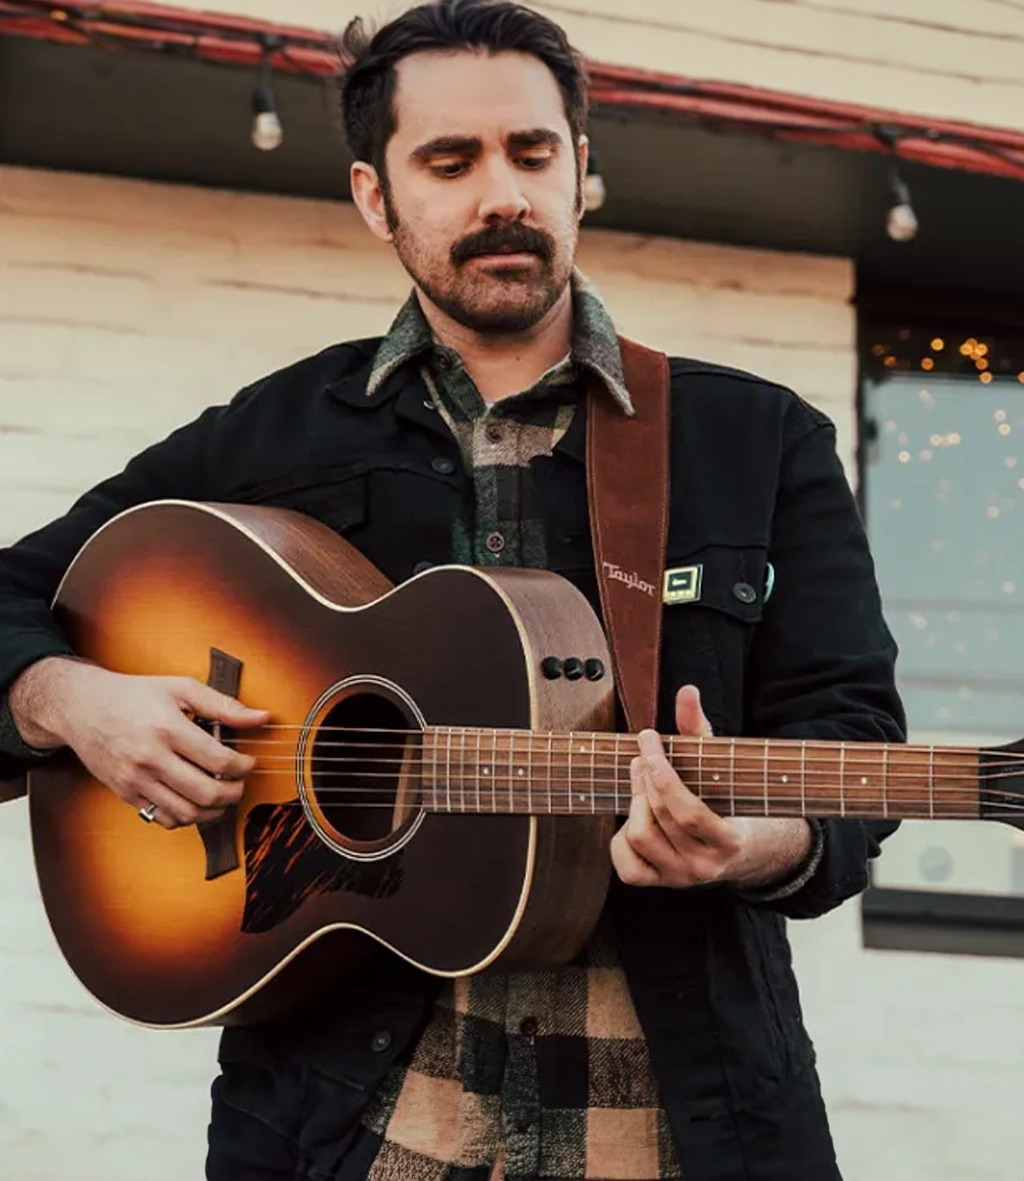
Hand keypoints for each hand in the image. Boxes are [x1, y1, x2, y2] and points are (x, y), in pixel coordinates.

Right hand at [10, 658, 268, 829]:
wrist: (82, 707)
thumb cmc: (134, 694)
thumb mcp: (180, 688)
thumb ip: (224, 705)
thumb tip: (262, 717)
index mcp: (168, 728)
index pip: (218, 761)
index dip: (243, 767)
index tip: (249, 762)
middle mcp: (150, 758)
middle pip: (206, 793)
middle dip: (234, 792)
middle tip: (240, 783)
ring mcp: (136, 780)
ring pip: (186, 813)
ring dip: (214, 810)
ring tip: (222, 795)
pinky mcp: (126, 793)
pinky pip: (163, 818)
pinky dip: (186, 817)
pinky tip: (196, 802)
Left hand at [610, 685, 811, 889]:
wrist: (733, 847)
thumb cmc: (722, 796)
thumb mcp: (717, 764)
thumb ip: (699, 729)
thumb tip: (687, 691)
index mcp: (729, 841)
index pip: (687, 811)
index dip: (661, 772)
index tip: (647, 737)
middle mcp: (705, 868)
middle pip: (659, 816)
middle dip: (645, 777)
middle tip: (642, 755)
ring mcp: (679, 879)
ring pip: (639, 836)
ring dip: (634, 802)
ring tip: (639, 780)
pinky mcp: (657, 883)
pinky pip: (625, 865)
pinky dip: (621, 839)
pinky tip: (635, 817)